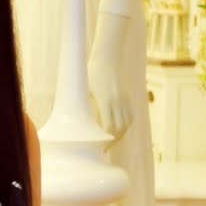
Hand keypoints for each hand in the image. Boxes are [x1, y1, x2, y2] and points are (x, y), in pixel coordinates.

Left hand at [87, 12, 132, 138]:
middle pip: (120, 128)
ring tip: (112, 142)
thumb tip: (75, 123)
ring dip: (121, 134)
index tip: (100, 147)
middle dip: (114, 141)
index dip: (106, 140)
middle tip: (106, 149)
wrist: (108, 56)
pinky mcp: (127, 96)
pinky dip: (126, 125)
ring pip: (128, 123)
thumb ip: (83, 105)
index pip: (109, 127)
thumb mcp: (83, 89)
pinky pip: (130, 115)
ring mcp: (124, 98)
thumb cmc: (92, 72)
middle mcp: (117, 101)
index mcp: (105, 100)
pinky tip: (119, 130)